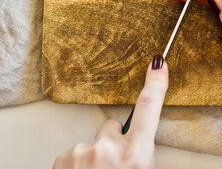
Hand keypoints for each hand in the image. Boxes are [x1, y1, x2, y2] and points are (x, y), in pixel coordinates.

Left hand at [53, 56, 167, 168]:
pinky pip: (75, 153)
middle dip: (113, 143)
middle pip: (112, 128)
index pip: (149, 108)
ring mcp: (84, 152)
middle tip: (114, 167)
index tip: (157, 63)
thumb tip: (134, 142)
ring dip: (94, 158)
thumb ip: (139, 152)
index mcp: (136, 154)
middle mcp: (109, 149)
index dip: (155, 83)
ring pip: (92, 143)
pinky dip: (77, 165)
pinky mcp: (64, 157)